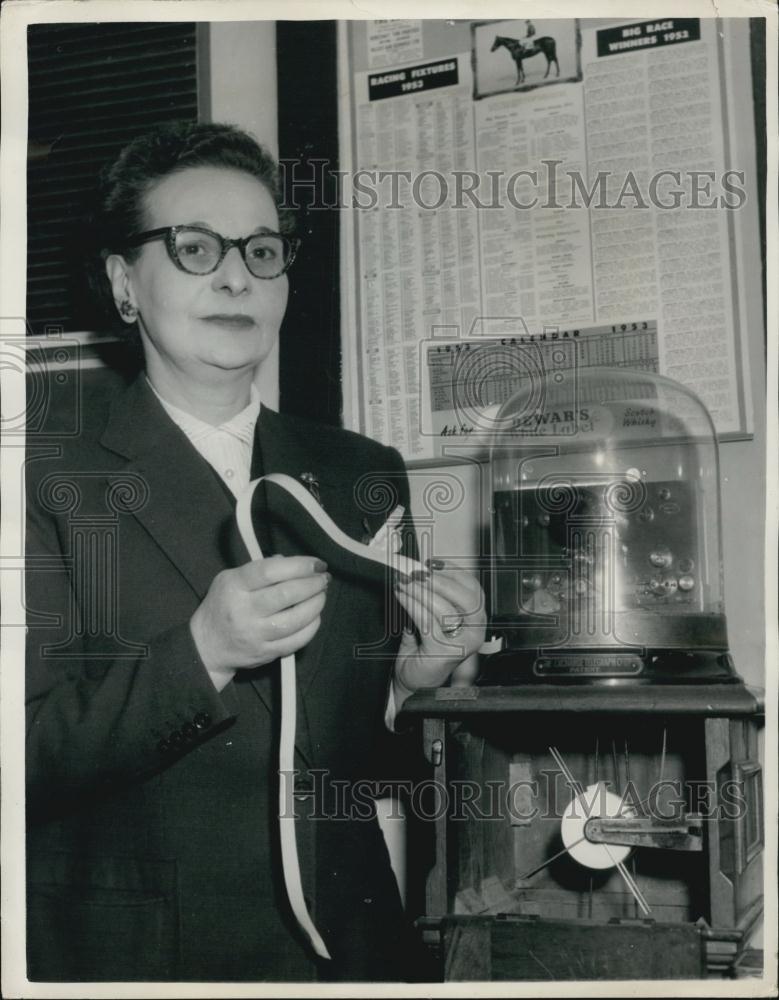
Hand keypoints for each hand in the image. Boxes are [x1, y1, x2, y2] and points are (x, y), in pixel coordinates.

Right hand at [190, 555, 329, 690]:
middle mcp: (244, 611)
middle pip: (286, 595)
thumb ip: (259, 568)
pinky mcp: (266, 653)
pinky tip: (315, 616)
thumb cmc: (222, 604)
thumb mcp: (229, 578)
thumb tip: (289, 562)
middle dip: (312, 584)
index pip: (270, 571)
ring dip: (316, 604)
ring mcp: (255, 635)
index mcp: (235, 586)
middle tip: (324, 579)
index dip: (299, 565)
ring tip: (321, 595)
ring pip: (295, 620)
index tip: (317, 564)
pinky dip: (311, 627)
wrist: (206, 645)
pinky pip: (296, 641)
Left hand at [391, 560, 485, 708]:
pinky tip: (401, 596)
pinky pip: (426, 621)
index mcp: (476, 619)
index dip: (453, 571)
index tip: (432, 562)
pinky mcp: (443, 652)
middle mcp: (475, 632)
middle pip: (466, 597)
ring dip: (419, 591)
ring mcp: (462, 644)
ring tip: (403, 583)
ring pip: (443, 608)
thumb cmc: (424, 648)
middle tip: (417, 572)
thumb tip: (418, 569)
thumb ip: (432, 595)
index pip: (473, 587)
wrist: (413, 680)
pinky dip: (411, 604)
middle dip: (439, 580)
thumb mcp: (433, 616)